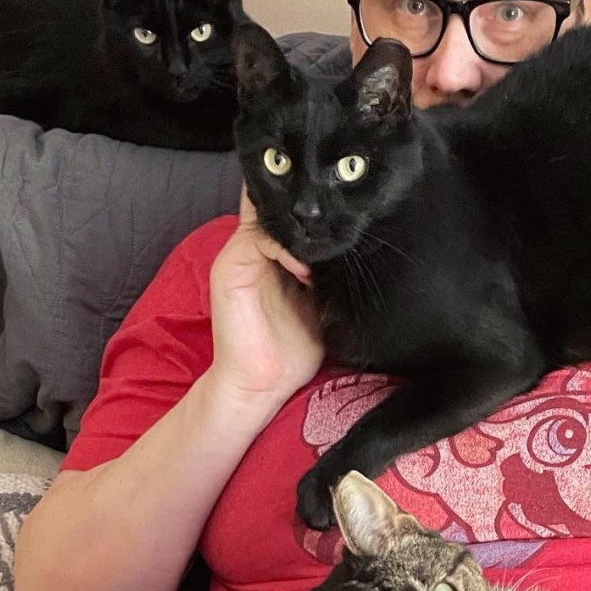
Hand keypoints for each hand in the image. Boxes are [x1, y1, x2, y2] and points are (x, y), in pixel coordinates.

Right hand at [205, 189, 323, 409]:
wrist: (262, 384)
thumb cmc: (292, 350)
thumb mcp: (320, 301)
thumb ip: (327, 271)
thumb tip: (359, 247)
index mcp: (272, 254)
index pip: (288, 213)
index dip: (313, 207)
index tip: (345, 211)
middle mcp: (253, 249)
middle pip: (277, 205)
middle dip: (308, 211)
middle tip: (340, 220)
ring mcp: (238, 257)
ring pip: (268, 217)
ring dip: (301, 233)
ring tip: (326, 252)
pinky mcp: (230, 269)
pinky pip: (257, 241)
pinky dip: (286, 251)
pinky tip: (306, 273)